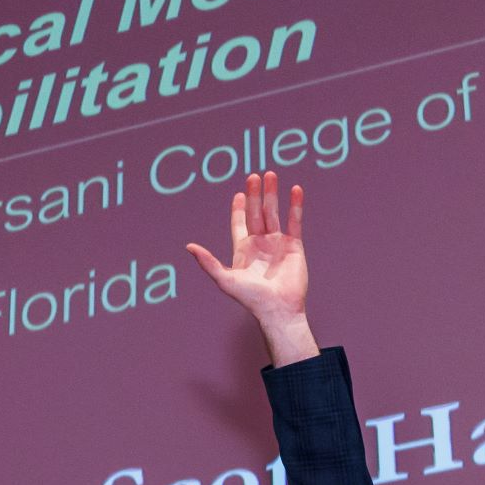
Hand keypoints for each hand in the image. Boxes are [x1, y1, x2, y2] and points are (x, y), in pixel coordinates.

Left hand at [185, 172, 312, 359]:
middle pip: (256, 212)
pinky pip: (294, 221)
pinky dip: (295, 206)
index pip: (239, 223)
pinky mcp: (294, 246)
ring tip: (271, 174)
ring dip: (272, 194)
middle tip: (254, 175)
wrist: (278, 309)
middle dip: (255, 194)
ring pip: (274, 213)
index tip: (239, 193)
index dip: (238, 208)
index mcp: (243, 249)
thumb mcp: (224, 279)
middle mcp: (260, 244)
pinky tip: (295, 190)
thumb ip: (207, 262)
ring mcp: (277, 244)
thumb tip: (188, 247)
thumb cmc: (251, 298)